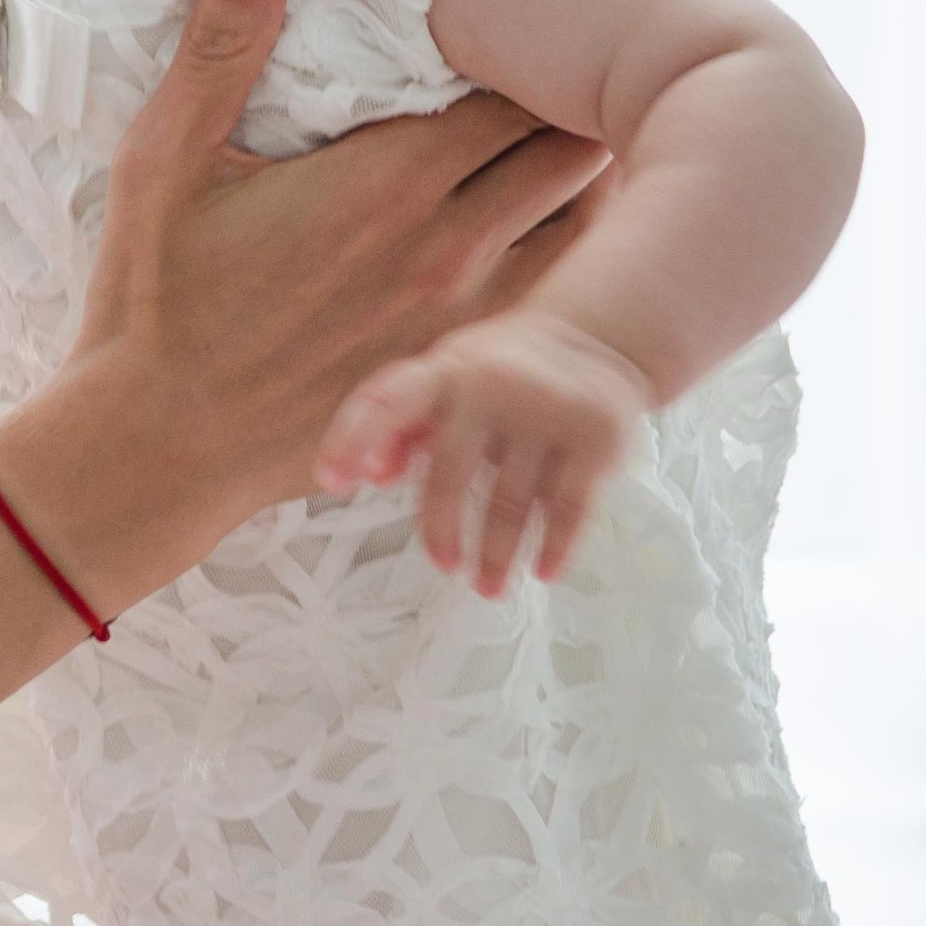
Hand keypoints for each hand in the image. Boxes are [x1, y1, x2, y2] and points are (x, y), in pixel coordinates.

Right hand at [0, 0, 609, 611]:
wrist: (158, 446)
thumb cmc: (156, 299)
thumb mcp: (164, 159)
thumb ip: (222, 47)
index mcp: (389, 177)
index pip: (521, 85)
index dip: (543, 47)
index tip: (541, 19)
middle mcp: (450, 244)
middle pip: (573, 149)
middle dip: (582, 104)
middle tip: (581, 70)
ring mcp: (468, 318)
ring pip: (587, 230)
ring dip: (589, 184)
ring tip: (584, 144)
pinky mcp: (462, 373)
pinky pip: (562, 308)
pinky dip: (579, 266)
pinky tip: (565, 246)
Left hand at [314, 311, 651, 593]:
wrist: (596, 338)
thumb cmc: (498, 378)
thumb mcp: (448, 384)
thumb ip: (405, 426)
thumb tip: (370, 475)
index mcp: (445, 371)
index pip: (386, 401)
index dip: (352, 438)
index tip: (329, 482)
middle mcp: (492, 384)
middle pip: (450, 469)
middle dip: (441, 527)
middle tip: (443, 566)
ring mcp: (548, 409)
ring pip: (512, 500)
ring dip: (497, 554)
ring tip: (488, 587)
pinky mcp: (597, 436)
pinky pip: (570, 507)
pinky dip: (555, 546)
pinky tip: (544, 572)